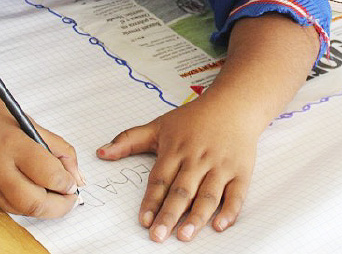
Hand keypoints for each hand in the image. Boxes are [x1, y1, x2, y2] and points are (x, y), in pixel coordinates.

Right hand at [0, 86, 84, 217]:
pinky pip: (6, 206)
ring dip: (42, 207)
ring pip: (20, 210)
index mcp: (14, 145)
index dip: (67, 183)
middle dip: (59, 206)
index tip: (73, 182)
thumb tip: (76, 176)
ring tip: (53, 194)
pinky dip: (24, 203)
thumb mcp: (31, 123)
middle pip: (34, 202)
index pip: (48, 175)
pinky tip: (31, 191)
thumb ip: (58, 149)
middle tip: (69, 196)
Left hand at [96, 96, 261, 241]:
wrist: (233, 104)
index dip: (152, 200)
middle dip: (170, 214)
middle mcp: (197, 159)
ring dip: (197, 216)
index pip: (161, 178)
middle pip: (183, 190)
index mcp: (176, 149)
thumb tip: (101, 153)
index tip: (143, 220)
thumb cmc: (194, 118)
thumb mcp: (160, 125)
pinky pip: (236, 194)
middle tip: (159, 236)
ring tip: (185, 235)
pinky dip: (230, 210)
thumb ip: (129, 140)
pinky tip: (220, 225)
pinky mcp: (241, 171)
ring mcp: (221, 165)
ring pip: (208, 194)